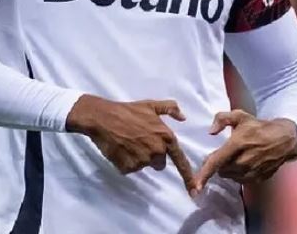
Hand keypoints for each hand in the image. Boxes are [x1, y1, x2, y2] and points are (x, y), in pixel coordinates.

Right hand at [66, 95, 193, 191]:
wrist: (102, 118)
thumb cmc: (128, 110)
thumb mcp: (151, 105)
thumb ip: (170, 109)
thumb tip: (183, 117)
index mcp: (166, 137)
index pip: (180, 160)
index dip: (188, 176)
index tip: (194, 190)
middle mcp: (157, 151)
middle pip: (160, 163)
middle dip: (152, 155)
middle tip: (140, 141)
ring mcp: (142, 160)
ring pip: (144, 165)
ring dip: (138, 157)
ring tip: (128, 142)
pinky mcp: (128, 167)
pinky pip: (130, 168)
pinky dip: (126, 161)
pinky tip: (120, 148)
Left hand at [193, 110, 296, 194]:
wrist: (285, 139)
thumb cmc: (259, 126)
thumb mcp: (240, 116)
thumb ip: (222, 119)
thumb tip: (210, 132)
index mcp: (238, 143)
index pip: (217, 161)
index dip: (204, 174)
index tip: (196, 186)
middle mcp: (245, 160)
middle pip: (222, 170)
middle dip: (220, 164)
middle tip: (227, 153)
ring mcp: (253, 171)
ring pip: (231, 176)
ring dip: (229, 169)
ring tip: (237, 156)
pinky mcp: (259, 178)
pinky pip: (241, 180)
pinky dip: (239, 174)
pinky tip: (245, 163)